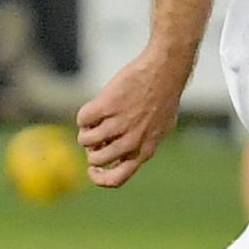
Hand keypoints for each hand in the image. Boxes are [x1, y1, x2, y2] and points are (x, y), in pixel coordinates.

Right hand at [76, 47, 187, 187]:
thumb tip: (120, 157)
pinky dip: (84, 115)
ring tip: (94, 120)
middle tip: (96, 134)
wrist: (165, 70)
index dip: (99, 177)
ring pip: (85, 140)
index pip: (117, 178)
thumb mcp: (159, 129)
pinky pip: (83, 119)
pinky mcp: (106, 106)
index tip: (91, 168)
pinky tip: (94, 107)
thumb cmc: (164, 97)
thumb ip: (141, 145)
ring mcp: (118, 124)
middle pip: (96, 158)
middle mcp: (131, 141)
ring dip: (85, 131)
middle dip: (91, 149)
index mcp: (145, 150)